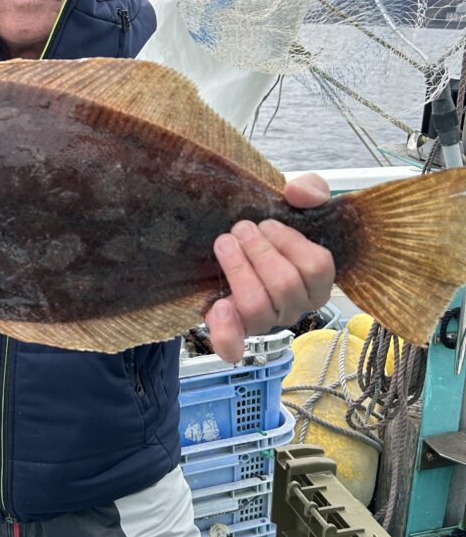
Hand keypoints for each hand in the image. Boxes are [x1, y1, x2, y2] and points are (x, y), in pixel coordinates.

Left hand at [205, 173, 334, 362]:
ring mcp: (265, 322)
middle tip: (241, 228)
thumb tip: (298, 192)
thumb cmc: (275, 232)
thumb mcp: (299, 204)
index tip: (268, 224)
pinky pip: (234, 346)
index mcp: (317, 283)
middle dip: (259, 252)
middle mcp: (295, 308)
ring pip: (258, 308)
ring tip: (225, 243)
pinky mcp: (236, 331)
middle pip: (285, 287)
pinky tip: (218, 306)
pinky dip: (226, 332)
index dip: (291, 242)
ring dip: (239, 271)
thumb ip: (311, 190)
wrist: (239, 245)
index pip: (317, 268)